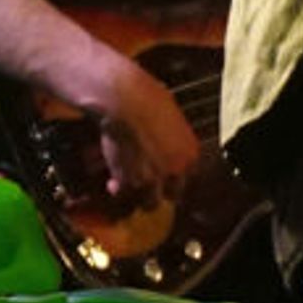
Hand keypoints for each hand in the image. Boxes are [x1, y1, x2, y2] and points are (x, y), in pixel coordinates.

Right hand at [77, 44, 200, 205]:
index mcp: (190, 154)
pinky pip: (126, 196)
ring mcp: (154, 179)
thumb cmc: (147, 99)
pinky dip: (118, 191)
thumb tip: (165, 141)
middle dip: (158, 191)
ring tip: (127, 187)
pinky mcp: (130, 182)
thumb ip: (172, 138)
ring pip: (150, 203)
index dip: (172, 178)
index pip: (188, 179)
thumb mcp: (171, 118)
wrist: (125, 100)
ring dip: (138, 195)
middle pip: (173, 195)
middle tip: (144, 184)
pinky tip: (112, 183)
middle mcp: (177, 170)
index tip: (162, 178)